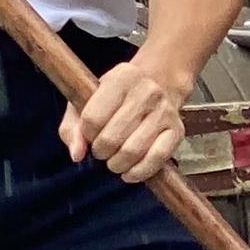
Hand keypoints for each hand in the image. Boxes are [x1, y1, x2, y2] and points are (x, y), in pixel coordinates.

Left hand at [60, 51, 191, 183]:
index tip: (90, 135)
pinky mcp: (177, 130)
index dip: (86, 135)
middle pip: (111, 137)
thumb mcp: (86, 102)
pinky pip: (156, 159)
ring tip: (114, 160)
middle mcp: (146, 91)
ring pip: (133, 151)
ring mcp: (165, 111)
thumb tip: (77, 154)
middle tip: (102, 150)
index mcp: (120, 77)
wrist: (158, 85)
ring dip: (117, 164)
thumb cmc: (116, 99)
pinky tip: (130, 172)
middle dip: (101, 152)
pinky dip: (139, 172)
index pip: (92, 118)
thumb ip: (72, 128)